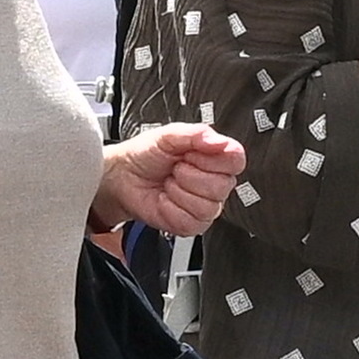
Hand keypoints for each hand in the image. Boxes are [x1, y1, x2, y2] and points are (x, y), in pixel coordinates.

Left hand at [101, 121, 243, 242]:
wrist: (123, 177)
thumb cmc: (145, 155)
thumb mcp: (169, 135)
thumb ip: (197, 134)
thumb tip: (220, 142)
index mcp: (214, 157)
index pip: (236, 160)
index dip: (213, 158)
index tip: (192, 153)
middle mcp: (214, 182)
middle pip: (222, 186)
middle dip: (190, 176)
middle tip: (176, 169)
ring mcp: (205, 205)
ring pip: (208, 207)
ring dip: (179, 193)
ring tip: (169, 184)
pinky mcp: (192, 224)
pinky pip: (191, 221)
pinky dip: (171, 210)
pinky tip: (165, 199)